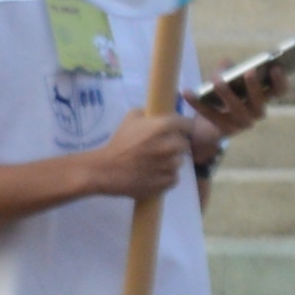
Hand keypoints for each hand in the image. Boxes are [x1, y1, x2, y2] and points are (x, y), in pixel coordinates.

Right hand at [64, 102, 192, 204]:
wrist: (106, 169)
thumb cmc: (119, 142)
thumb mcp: (131, 118)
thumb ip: (149, 112)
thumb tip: (161, 112)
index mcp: (163, 127)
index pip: (188, 124)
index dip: (183, 127)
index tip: (178, 130)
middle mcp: (170, 145)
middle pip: (185, 144)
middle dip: (175, 144)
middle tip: (161, 148)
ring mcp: (170, 165)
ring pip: (179, 161)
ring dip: (170, 161)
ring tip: (154, 162)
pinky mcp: (166, 182)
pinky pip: (174, 176)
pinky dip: (166, 175)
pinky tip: (153, 173)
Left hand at [192, 67, 279, 143]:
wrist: (207, 128)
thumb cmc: (222, 95)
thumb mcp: (227, 80)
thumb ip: (227, 69)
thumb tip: (225, 66)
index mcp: (263, 98)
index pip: (279, 91)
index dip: (280, 80)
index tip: (276, 67)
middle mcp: (256, 113)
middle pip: (259, 101)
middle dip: (255, 86)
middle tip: (250, 71)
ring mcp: (240, 123)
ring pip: (236, 108)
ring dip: (227, 93)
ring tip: (217, 80)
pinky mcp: (223, 130)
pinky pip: (210, 114)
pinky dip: (197, 103)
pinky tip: (186, 91)